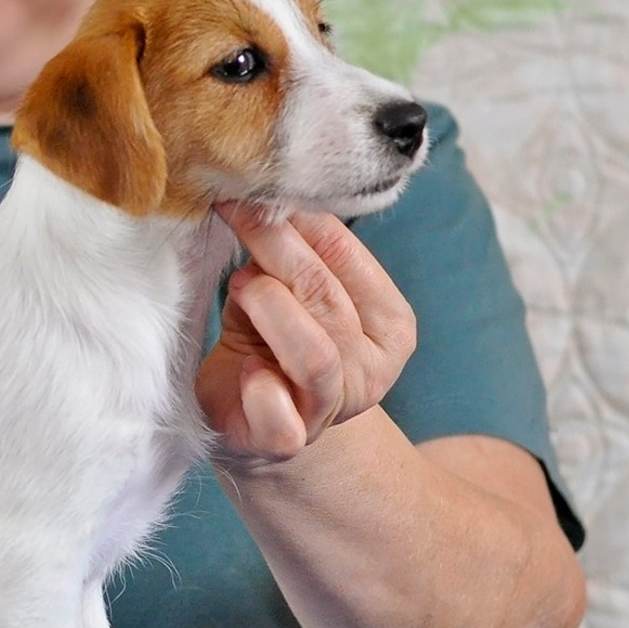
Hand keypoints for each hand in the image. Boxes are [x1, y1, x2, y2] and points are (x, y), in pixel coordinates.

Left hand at [195, 204, 416, 471]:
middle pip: (326, 298)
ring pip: (314, 352)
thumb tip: (268, 193)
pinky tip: (245, 369)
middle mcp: (374, 370)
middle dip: (276, 249)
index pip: (350, 259)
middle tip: (237, 215)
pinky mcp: (286, 441)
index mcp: (392, 326)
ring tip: (240, 285)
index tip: (260, 187)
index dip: (303, 220)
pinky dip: (259, 387)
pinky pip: (279, 413)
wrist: (255, 423)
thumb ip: (293, 252)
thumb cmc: (273, 342)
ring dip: (270, 308)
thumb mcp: (289, 291)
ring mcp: (332, 409)